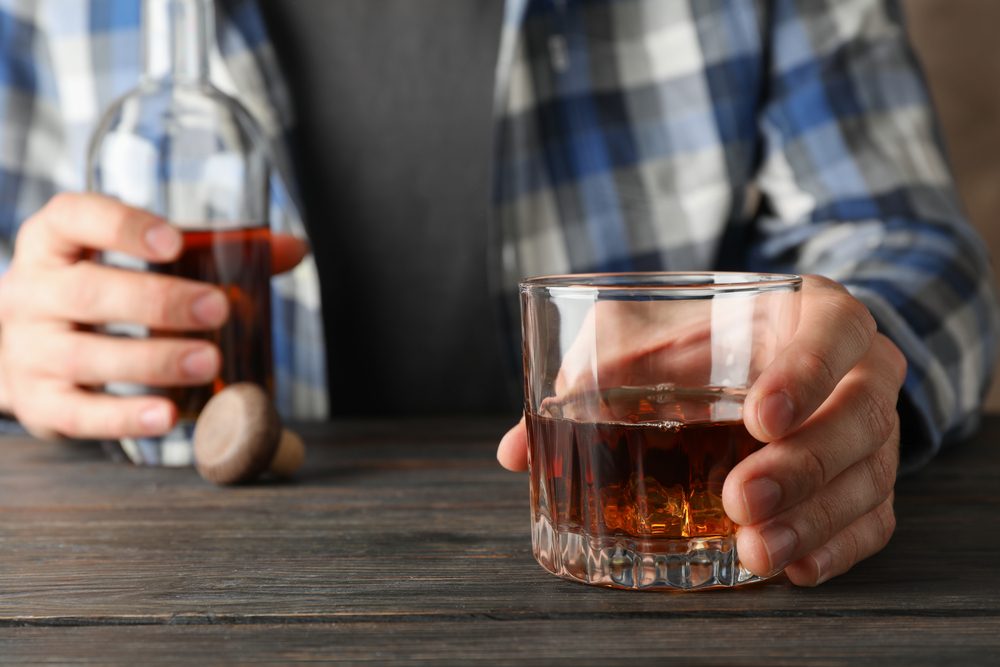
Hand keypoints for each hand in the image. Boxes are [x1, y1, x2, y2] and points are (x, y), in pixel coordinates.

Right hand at [0, 193, 307, 439]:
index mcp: (55, 243)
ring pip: (86, 355)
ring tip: (208, 360)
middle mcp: (33, 293)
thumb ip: (214, 253)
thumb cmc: (100, 295)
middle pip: (89, 292)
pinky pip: (79, 413)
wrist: (24, 350)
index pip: (75, 218)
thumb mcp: (136, 264)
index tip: (174, 241)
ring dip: (153, 360)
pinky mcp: (39, 402)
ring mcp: (30, 351)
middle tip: (217, 307)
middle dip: (159, 301)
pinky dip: (125, 418)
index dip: (122, 226)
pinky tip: (168, 415)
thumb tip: (295, 249)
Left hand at [497, 274, 905, 585]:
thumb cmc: (703, 342)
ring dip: (814, 519)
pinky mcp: (872, 478)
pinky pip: (876, 519)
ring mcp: (875, 428)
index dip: (806, 372)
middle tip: (739, 499)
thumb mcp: (652, 338)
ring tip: (755, 552)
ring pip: (869, 477)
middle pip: (859, 417)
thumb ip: (591, 377)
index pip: (832, 331)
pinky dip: (838, 548)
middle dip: (801, 465)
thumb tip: (513, 450)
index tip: (758, 417)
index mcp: (814, 313)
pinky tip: (794, 569)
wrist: (771, 355)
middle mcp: (861, 369)